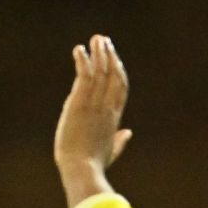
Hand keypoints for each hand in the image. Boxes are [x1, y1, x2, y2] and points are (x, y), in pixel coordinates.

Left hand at [55, 34, 131, 207]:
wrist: (82, 169)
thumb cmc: (94, 164)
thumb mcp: (110, 151)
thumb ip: (120, 140)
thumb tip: (129, 133)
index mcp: (114, 117)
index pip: (120, 88)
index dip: (119, 71)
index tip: (114, 57)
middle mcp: (107, 107)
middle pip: (114, 76)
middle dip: (110, 56)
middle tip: (105, 40)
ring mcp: (94, 105)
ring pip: (100, 72)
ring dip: (99, 54)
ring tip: (96, 39)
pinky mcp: (79, 104)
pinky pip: (84, 77)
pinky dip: (83, 62)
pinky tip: (80, 50)